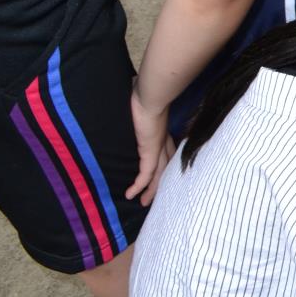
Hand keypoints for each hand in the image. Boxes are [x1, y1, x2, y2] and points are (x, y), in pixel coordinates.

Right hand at [126, 84, 175, 204]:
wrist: (153, 94)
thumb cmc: (146, 93)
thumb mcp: (142, 103)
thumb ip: (137, 106)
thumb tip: (129, 98)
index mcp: (162, 131)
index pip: (166, 151)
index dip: (164, 163)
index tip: (160, 172)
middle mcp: (163, 141)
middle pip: (165, 167)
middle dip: (160, 182)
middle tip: (154, 195)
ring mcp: (157, 147)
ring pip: (158, 174)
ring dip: (150, 190)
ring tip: (142, 202)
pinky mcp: (150, 151)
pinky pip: (146, 173)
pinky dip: (139, 185)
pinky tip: (131, 195)